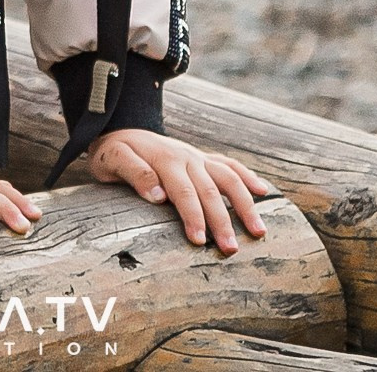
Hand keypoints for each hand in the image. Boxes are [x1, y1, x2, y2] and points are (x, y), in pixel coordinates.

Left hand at [87, 129, 274, 254]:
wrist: (118, 127)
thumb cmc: (112, 152)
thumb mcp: (112, 159)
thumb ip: (134, 173)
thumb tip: (158, 195)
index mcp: (165, 160)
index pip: (183, 192)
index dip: (193, 217)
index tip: (200, 242)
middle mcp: (186, 157)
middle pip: (210, 191)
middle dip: (223, 221)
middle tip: (231, 250)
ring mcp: (197, 157)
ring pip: (228, 179)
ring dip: (245, 205)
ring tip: (258, 231)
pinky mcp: (202, 158)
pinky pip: (229, 165)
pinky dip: (248, 176)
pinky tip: (264, 191)